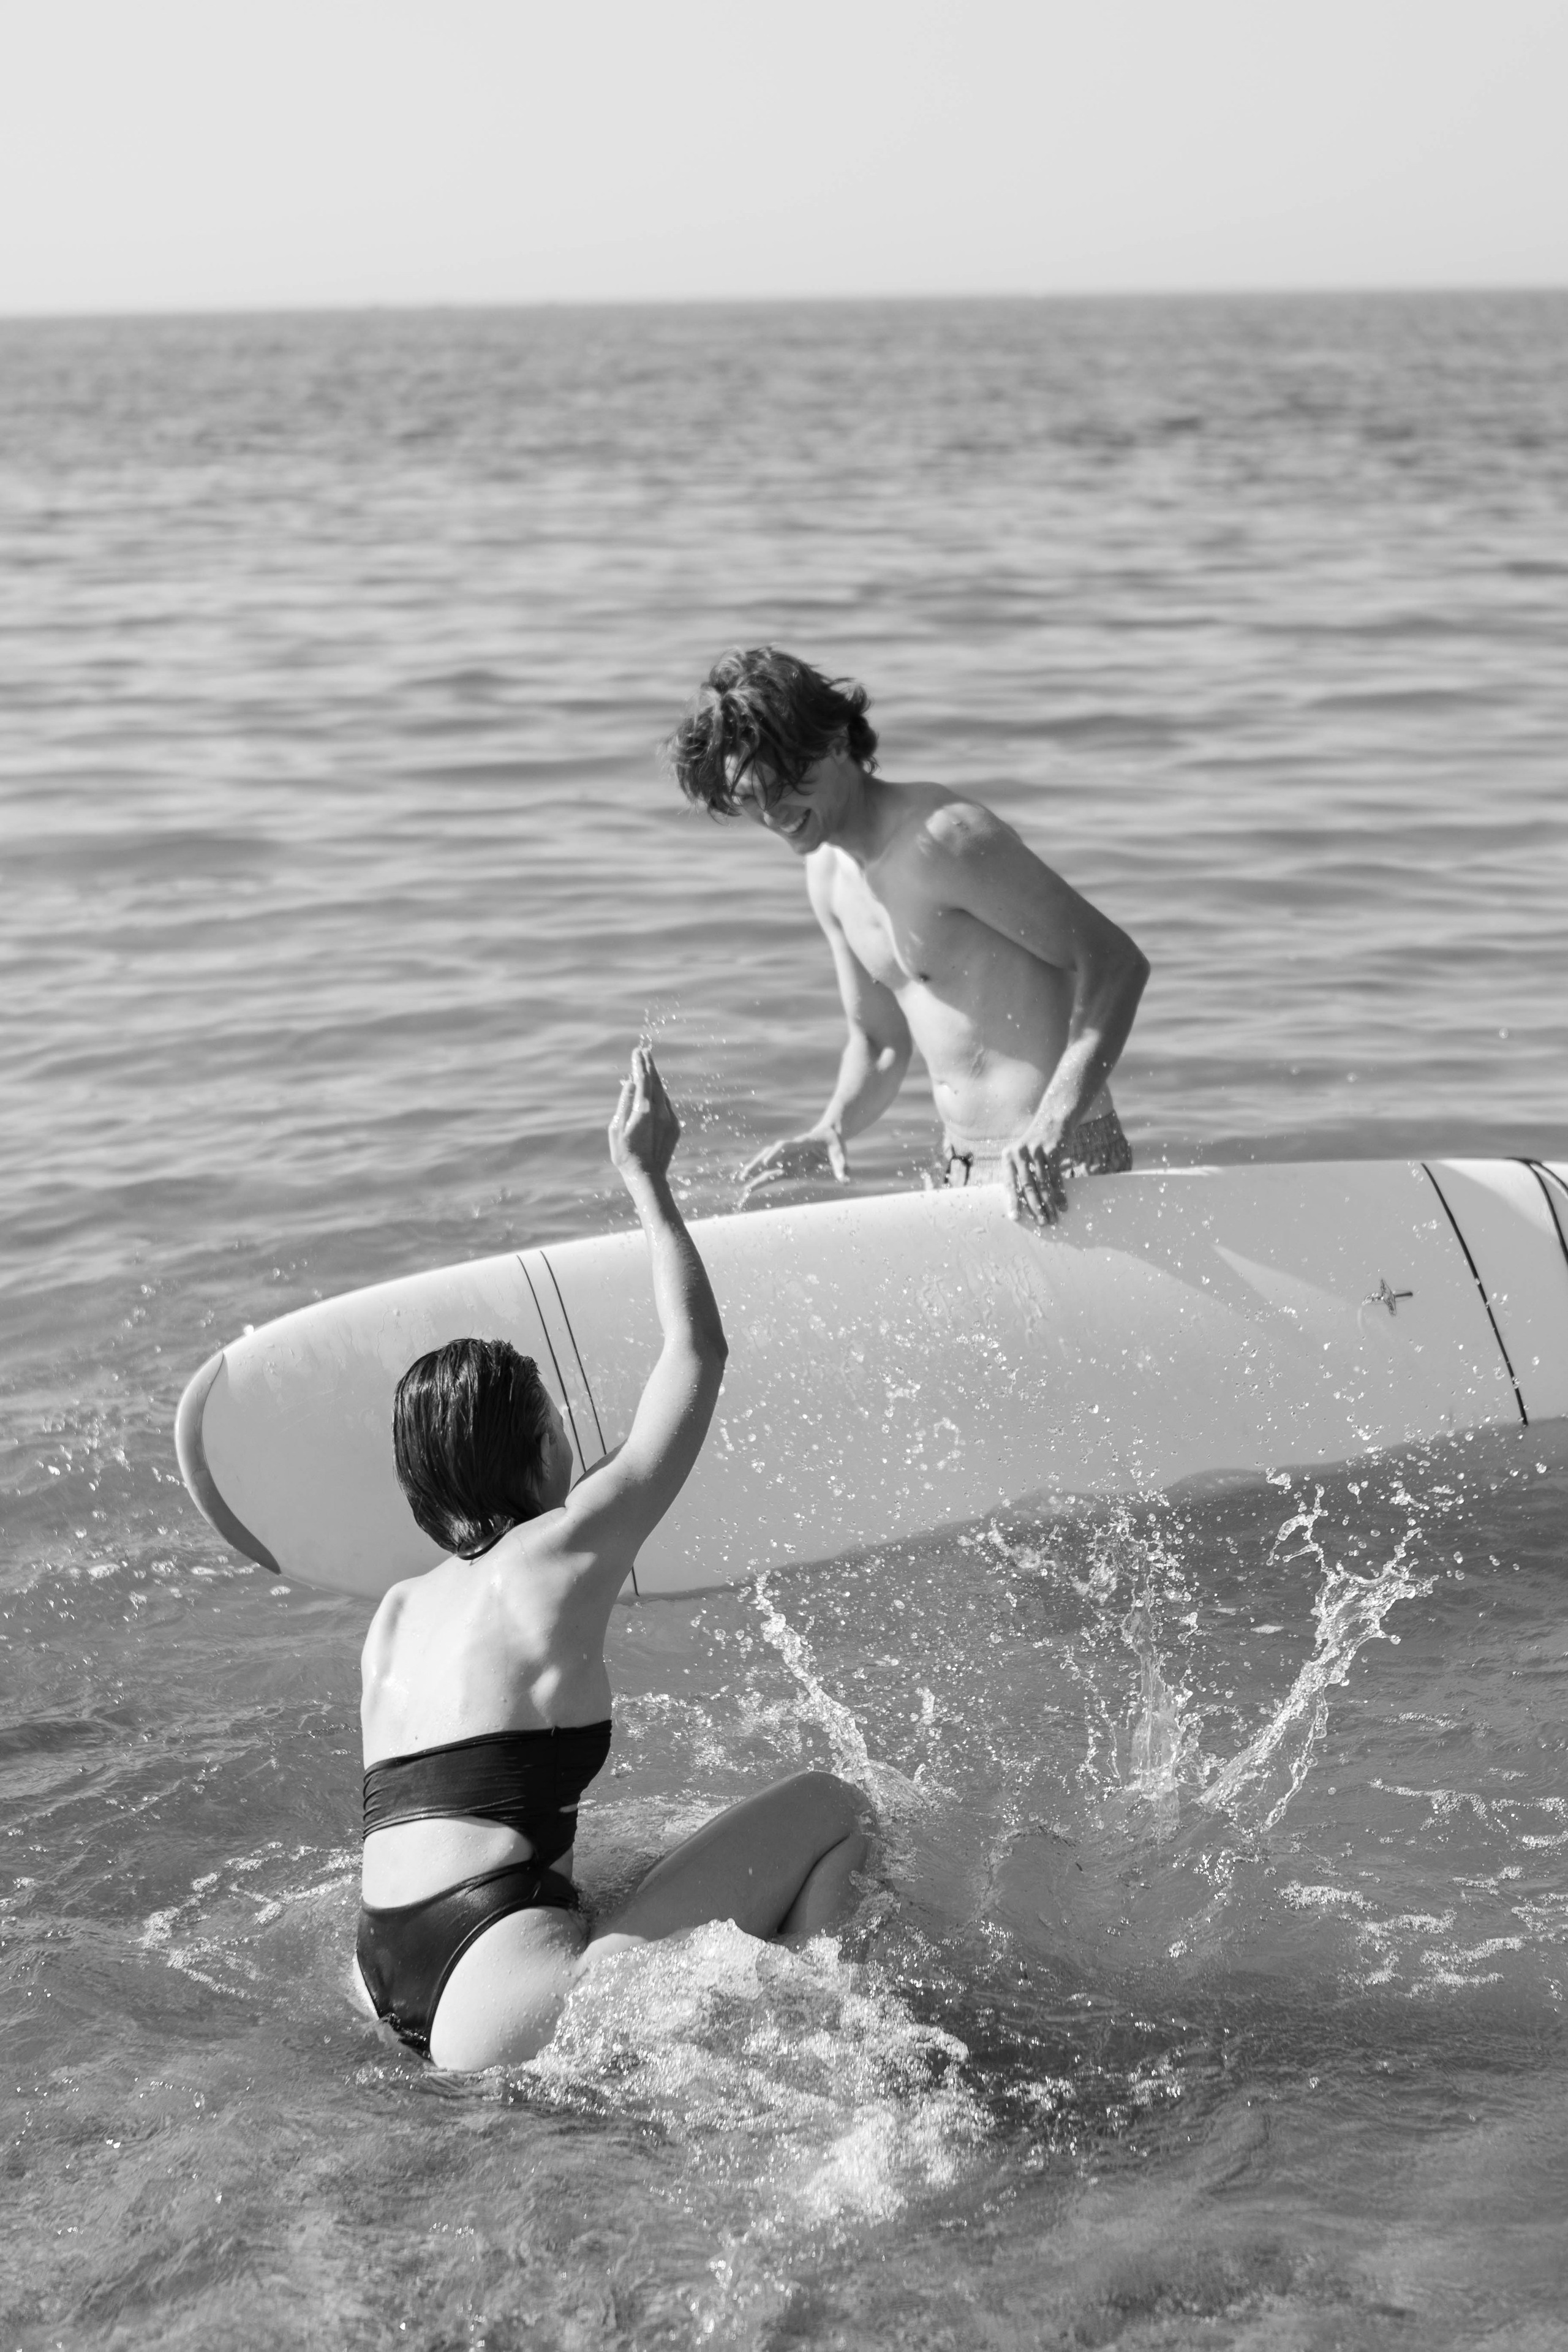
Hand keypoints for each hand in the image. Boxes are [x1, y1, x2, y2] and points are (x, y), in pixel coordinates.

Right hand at [608, 1045, 679, 1182]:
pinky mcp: (675, 1126)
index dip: (640, 1063)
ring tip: (649, 1067)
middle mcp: (661, 1111)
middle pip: (656, 1081)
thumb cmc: (626, 1155)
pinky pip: (667, 1105)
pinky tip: (655, 1092)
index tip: (637, 1051)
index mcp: (644, 1109)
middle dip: (650, 1065)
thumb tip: (630, 1082)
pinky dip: (660, 1095)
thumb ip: (624, 1103)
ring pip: (663, 1093)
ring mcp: (670, 1118)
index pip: (643, 1079)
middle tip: (645, 1052)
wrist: (647, 1176)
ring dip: (656, 1080)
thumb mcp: (617, 1128)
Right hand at [737, 1126, 848, 1203]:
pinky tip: (748, 1183)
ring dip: (753, 1168)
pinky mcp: (786, 1164)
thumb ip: (841, 1167)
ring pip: (766, 1161)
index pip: (785, 1146)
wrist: (828, 1134)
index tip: (767, 1162)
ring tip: (740, 1179)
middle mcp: (790, 1150)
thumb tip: (846, 1181)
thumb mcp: (840, 1154)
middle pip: (769, 1154)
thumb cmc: (834, 1144)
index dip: (776, 1153)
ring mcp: (786, 1157)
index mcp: (802, 1143)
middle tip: (744, 1175)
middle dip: (757, 1163)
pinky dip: (758, 1174)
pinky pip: (769, 1169)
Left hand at [1002, 1137, 1067, 1227]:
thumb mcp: (1021, 1154)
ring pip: (1043, 1185)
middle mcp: (1020, 1154)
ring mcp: (1036, 1152)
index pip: (1009, 1183)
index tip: (1015, 1218)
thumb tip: (1020, 1204)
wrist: (1053, 1120)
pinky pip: (1056, 1178)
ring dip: (1049, 1205)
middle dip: (1035, 1208)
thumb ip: (1018, 1174)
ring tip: (1053, 1219)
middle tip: (1041, 1223)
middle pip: (1027, 1187)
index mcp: (1008, 1156)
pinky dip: (1060, 1194)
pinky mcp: (1052, 1151)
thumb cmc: (1035, 1144)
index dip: (1013, 1201)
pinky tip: (1063, 1206)